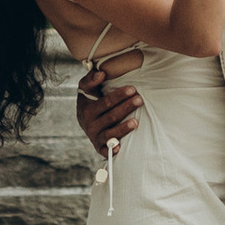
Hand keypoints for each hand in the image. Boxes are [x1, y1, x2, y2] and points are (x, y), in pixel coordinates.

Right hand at [75, 45, 143, 160]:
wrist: (84, 119)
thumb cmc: (90, 99)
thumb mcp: (86, 87)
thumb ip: (91, 79)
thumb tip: (101, 74)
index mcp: (87, 109)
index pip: (106, 102)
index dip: (119, 95)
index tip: (132, 89)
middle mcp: (90, 124)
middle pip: (111, 117)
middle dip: (126, 108)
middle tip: (140, 100)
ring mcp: (95, 136)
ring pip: (110, 133)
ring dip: (123, 128)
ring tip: (136, 122)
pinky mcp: (99, 147)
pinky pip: (105, 150)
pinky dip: (111, 150)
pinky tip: (120, 147)